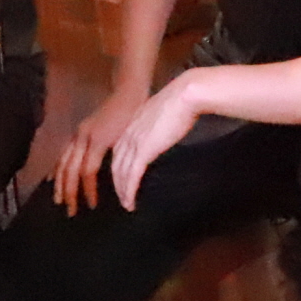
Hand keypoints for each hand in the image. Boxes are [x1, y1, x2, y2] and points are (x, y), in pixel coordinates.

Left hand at [52, 81, 150, 211]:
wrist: (136, 90)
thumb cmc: (131, 108)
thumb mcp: (113, 126)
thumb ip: (107, 139)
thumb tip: (108, 151)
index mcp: (84, 129)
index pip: (65, 155)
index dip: (59, 173)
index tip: (56, 188)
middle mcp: (81, 132)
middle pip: (64, 165)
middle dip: (62, 187)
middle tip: (62, 205)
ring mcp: (88, 136)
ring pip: (72, 170)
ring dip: (72, 191)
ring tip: (74, 208)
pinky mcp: (99, 141)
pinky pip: (88, 170)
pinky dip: (88, 188)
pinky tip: (91, 200)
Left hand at [109, 78, 202, 210]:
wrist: (185, 95)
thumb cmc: (181, 102)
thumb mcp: (161, 114)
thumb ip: (156, 125)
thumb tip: (161, 133)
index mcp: (132, 125)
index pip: (119, 151)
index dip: (119, 167)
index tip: (122, 180)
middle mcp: (128, 134)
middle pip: (116, 164)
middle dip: (117, 183)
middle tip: (121, 197)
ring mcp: (134, 142)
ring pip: (121, 173)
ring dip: (122, 191)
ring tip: (127, 204)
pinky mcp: (144, 150)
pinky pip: (132, 175)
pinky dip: (129, 191)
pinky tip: (130, 202)